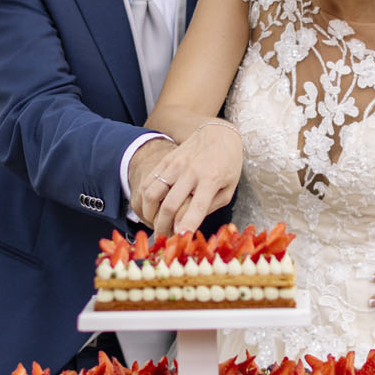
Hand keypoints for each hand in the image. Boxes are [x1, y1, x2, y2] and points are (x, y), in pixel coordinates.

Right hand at [128, 121, 242, 236]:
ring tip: (155, 223)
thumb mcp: (229, 188)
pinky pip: (148, 182)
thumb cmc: (228, 164)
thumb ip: (211, 206)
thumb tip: (189, 224)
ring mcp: (175, 165)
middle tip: (164, 239)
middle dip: (163, 227)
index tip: (180, 240)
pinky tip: (151, 209)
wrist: (219, 133)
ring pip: (152, 194)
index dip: (187, 226)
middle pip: (170, 205)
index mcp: (211, 179)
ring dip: (150, 214)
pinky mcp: (165, 160)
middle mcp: (191, 171)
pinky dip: (145, 200)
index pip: (196, 207)